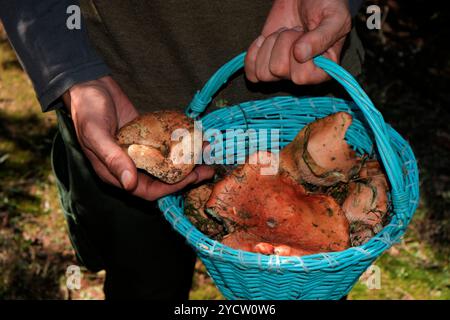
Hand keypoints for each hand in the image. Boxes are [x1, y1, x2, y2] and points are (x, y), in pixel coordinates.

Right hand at [63, 76, 213, 200]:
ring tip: (206, 152)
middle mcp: (130, 165)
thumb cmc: (87, 111)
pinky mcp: (146, 136)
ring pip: (167, 162)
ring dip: (187, 160)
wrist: (88, 84)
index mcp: (115, 173)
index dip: (170, 188)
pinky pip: (166, 145)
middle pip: (162, 178)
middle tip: (208, 168)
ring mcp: (140, 151)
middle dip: (186, 176)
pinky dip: (180, 144)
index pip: (148, 191)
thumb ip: (113, 159)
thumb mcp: (96, 134)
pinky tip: (195, 138)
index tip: (191, 178)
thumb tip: (130, 184)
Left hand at [245, 0, 350, 83]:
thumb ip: (323, 37)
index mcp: (323, 72)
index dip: (297, 52)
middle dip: (283, 42)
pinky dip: (254, 54)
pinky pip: (252, 73)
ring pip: (263, 72)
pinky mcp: (266, 65)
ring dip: (270, 45)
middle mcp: (302, 76)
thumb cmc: (326, 6)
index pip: (300, 77)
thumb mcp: (335, 18)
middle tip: (296, 30)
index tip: (305, 34)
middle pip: (277, 70)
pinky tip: (265, 40)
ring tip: (284, 33)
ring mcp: (282, 72)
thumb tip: (300, 55)